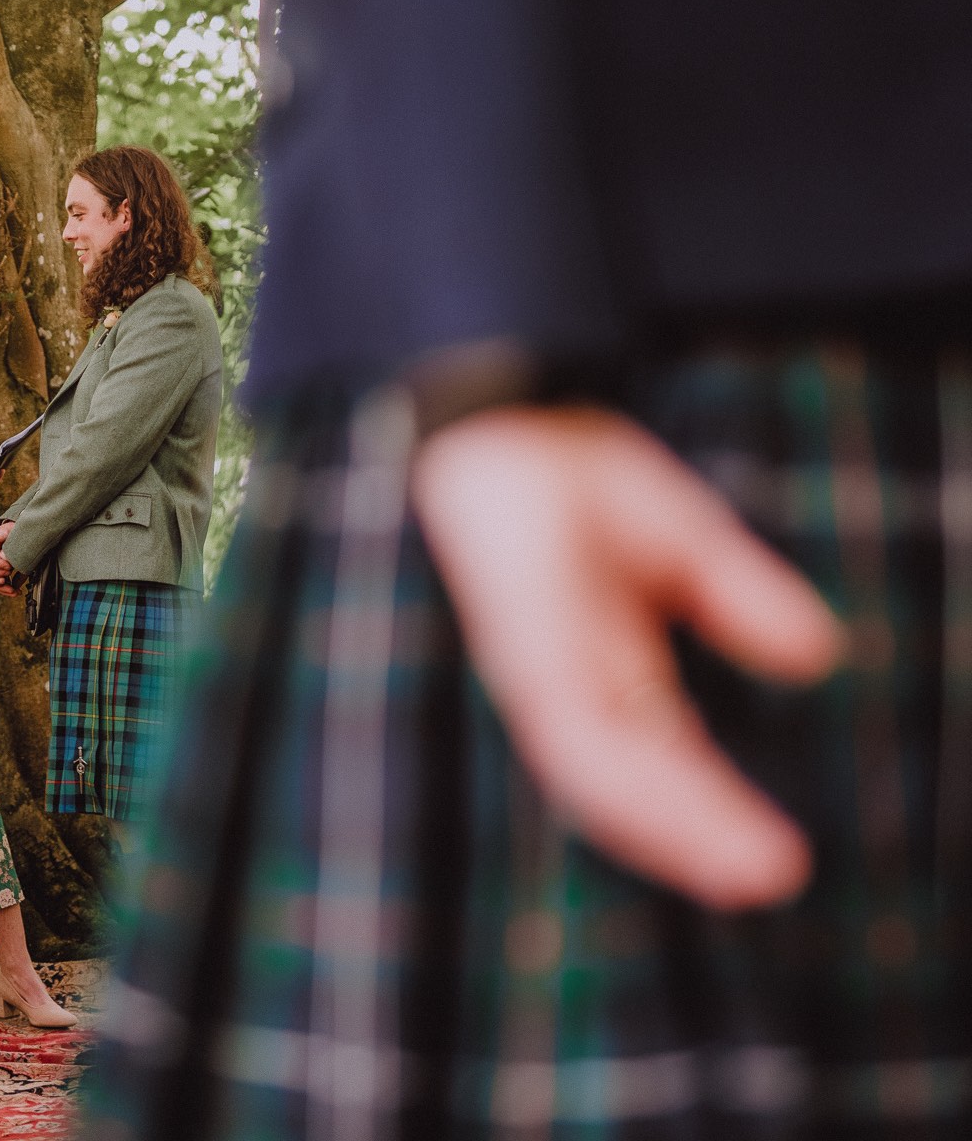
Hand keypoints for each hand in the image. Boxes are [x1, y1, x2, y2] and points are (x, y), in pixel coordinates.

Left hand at [411, 405, 842, 910]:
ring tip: (749, 865)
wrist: (487, 420)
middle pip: (625, 783)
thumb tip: (817, 655)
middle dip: (695, 835)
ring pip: (602, 771)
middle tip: (771, 883)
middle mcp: (560, 677)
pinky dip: (626, 769)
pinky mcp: (521, 639)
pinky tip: (678, 791)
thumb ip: (733, 592)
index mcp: (595, 661)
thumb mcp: (674, 532)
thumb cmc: (562, 473)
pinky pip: (575, 721)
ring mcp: (535, 663)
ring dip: (674, 820)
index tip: (771, 864)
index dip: (703, 812)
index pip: (653, 755)